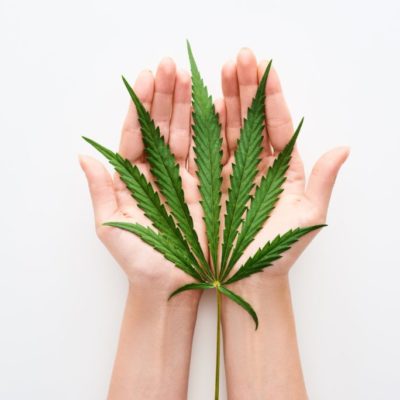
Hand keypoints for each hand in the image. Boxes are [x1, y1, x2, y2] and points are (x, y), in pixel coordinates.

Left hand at [80, 57, 215, 295]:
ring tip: (192, 77)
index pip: (137, 134)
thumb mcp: (112, 226)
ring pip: (188, 135)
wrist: (171, 286)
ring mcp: (187, 178)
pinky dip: (214, 132)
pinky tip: (216, 106)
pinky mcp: (210, 188)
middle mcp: (162, 173)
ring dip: (189, 106)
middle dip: (166, 96)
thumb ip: (101, 190)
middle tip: (171, 66)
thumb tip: (83, 156)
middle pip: (163, 128)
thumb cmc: (139, 260)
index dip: (140, 105)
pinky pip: (212, 155)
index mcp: (136, 177)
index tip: (146, 77)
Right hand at [220, 48, 348, 281]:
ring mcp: (230, 171)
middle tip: (240, 58)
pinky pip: (206, 150)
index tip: (266, 69)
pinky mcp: (208, 182)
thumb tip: (344, 149)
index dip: (272, 97)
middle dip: (246, 87)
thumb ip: (322, 182)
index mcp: (282, 169)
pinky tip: (204, 103)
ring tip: (222, 70)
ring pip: (228, 129)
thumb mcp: (308, 218)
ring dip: (225, 98)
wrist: (248, 277)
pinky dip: (204, 128)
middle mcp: (255, 165)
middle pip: (250, 120)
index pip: (278, 125)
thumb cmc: (279, 250)